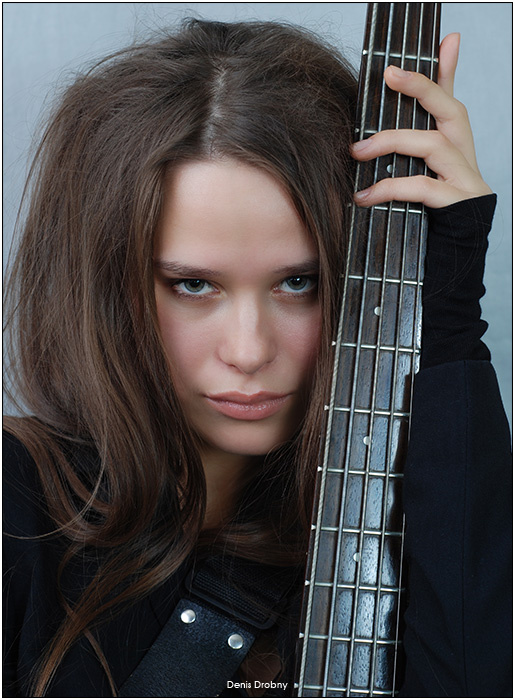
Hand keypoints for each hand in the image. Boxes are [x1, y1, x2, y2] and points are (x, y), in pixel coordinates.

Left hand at [351, 33, 492, 208]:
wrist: (452, 261)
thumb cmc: (430, 217)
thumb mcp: (416, 178)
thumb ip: (403, 150)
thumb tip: (376, 123)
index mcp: (456, 148)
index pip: (451, 101)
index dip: (446, 70)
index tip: (437, 42)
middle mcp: (465, 158)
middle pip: (452, 110)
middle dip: (422, 87)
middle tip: (389, 74)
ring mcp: (466, 180)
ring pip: (433, 145)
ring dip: (391, 142)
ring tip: (356, 152)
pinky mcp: (459, 204)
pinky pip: (423, 187)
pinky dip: (390, 188)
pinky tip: (364, 196)